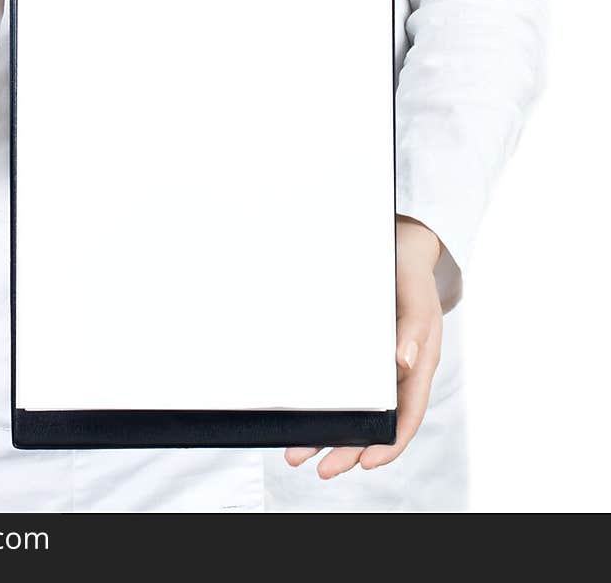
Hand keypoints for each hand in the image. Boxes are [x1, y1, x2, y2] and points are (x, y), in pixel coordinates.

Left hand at [285, 215, 443, 478]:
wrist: (399, 248)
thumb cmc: (409, 273)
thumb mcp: (415, 295)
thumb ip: (413, 327)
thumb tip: (404, 362)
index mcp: (420, 364)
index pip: (408, 415)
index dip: (389, 443)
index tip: (365, 462)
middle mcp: (398, 371)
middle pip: (376, 422)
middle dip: (349, 448)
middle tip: (320, 468)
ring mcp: (378, 365)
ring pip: (355, 409)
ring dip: (329, 433)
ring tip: (297, 453)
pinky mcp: (358, 355)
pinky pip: (343, 386)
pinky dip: (324, 404)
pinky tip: (301, 415)